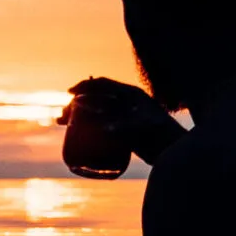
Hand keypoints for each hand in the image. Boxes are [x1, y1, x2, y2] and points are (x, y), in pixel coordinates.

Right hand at [66, 76, 185, 162]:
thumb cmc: (164, 136)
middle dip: (76, 104)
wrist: (174, 151)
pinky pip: (100, 125)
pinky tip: (76, 134)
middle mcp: (125, 103)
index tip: (70, 92)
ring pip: (95, 112)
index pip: (103, 84)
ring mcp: (123, 117)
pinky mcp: (122, 132)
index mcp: (131, 95)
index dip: (85, 86)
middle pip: (96, 97)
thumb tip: (108, 129)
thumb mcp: (146, 129)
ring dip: (78, 115)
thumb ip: (129, 127)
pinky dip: (87, 127)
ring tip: (62, 123)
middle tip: (62, 116)